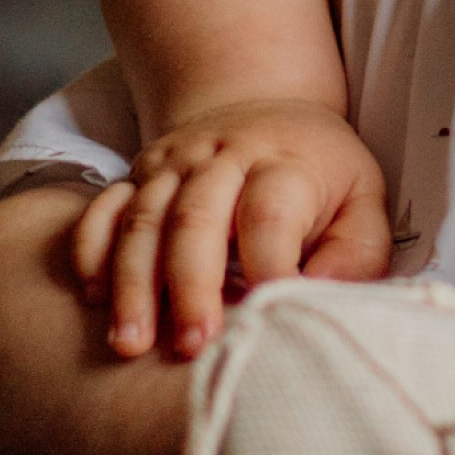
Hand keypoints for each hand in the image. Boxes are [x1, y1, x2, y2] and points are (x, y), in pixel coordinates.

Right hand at [72, 97, 389, 360]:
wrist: (265, 107)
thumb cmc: (319, 175)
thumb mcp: (362, 200)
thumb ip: (356, 254)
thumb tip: (324, 302)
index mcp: (285, 163)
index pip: (270, 215)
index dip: (270, 268)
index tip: (269, 322)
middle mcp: (224, 158)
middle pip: (197, 217)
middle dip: (191, 285)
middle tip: (191, 346)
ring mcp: (174, 164)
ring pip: (144, 219)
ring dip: (134, 282)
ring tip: (131, 344)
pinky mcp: (139, 175)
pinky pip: (104, 208)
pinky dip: (92, 248)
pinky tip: (93, 296)